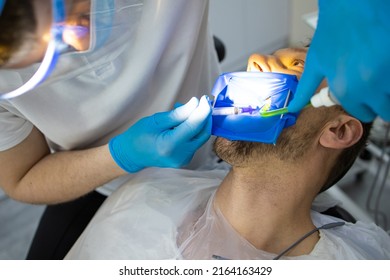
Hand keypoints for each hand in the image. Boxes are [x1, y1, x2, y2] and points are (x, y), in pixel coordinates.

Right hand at [109, 96, 211, 172]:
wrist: (131, 155)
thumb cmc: (139, 136)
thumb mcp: (156, 120)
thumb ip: (178, 113)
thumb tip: (196, 104)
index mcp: (170, 145)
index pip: (194, 126)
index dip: (202, 111)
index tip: (204, 99)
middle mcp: (180, 155)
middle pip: (202, 133)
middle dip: (205, 116)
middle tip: (202, 101)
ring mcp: (184, 159)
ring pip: (200, 137)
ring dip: (198, 122)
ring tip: (185, 109)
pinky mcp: (185, 159)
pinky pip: (195, 141)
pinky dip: (193, 129)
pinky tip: (183, 121)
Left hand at [288, 0, 389, 121]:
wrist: (352, 4)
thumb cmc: (332, 31)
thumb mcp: (315, 63)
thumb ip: (306, 91)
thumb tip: (294, 108)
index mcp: (346, 91)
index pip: (365, 114)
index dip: (364, 105)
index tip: (364, 96)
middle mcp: (369, 86)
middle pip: (386, 110)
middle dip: (381, 101)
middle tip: (375, 85)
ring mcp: (388, 73)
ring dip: (389, 88)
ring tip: (378, 70)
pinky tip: (384, 61)